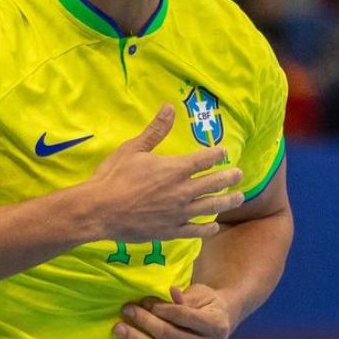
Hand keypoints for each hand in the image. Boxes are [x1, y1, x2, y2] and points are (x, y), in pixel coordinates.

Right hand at [88, 106, 243, 243]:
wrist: (99, 210)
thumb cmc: (114, 176)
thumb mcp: (134, 148)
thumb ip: (155, 130)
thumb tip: (169, 107)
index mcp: (175, 168)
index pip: (205, 159)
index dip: (217, 154)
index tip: (224, 152)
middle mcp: (182, 191)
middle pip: (214, 183)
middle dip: (229, 177)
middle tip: (239, 174)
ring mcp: (178, 213)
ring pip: (211, 206)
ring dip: (227, 201)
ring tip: (239, 198)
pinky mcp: (170, 231)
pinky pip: (195, 230)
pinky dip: (207, 228)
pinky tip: (214, 226)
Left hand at [114, 284, 236, 338]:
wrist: (216, 323)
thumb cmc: (205, 304)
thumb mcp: (201, 295)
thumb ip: (185, 297)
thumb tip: (171, 291)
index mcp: (217, 326)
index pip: (184, 317)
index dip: (162, 308)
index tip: (144, 300)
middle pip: (171, 337)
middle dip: (145, 322)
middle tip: (127, 310)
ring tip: (119, 328)